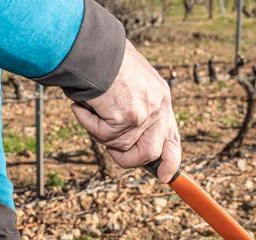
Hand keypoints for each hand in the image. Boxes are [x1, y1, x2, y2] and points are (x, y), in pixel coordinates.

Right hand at [72, 41, 180, 182]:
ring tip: (91, 111)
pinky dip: (88, 121)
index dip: (170, 161)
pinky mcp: (127, 117)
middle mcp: (159, 107)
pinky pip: (103, 136)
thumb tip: (126, 145)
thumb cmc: (104, 62)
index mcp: (161, 99)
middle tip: (109, 146)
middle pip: (149, 153)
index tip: (164, 177)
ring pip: (122, 147)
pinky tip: (83, 104)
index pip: (172, 137)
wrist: (93, 48)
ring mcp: (144, 113)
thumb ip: (135, 111)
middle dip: (127, 158)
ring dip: (102, 135)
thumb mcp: (129, 87)